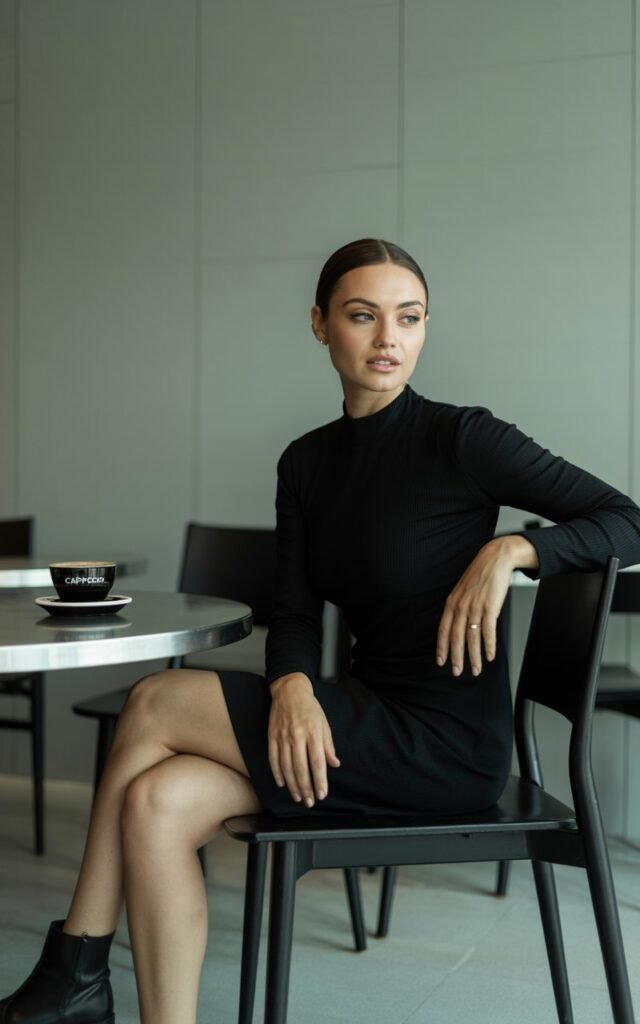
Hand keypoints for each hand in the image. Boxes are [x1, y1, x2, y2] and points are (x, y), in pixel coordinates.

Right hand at [268, 674, 340, 806]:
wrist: (289, 691)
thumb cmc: (310, 708)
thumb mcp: (324, 723)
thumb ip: (328, 745)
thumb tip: (334, 764)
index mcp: (313, 732)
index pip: (317, 762)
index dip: (319, 780)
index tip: (322, 794)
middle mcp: (297, 735)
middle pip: (301, 768)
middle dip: (306, 788)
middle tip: (309, 802)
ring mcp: (283, 736)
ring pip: (286, 766)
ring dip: (292, 785)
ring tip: (298, 796)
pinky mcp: (272, 736)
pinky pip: (273, 758)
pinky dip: (277, 773)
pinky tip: (281, 783)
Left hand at [436, 535, 538, 676]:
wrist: (494, 559)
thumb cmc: (479, 575)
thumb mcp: (462, 590)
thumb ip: (458, 607)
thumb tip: (457, 625)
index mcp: (452, 603)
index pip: (443, 630)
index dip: (441, 647)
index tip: (440, 661)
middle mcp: (461, 606)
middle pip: (456, 637)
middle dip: (456, 657)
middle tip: (457, 671)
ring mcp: (475, 607)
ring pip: (472, 638)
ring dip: (474, 656)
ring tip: (475, 669)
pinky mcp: (490, 607)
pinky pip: (488, 631)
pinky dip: (489, 646)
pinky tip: (489, 655)